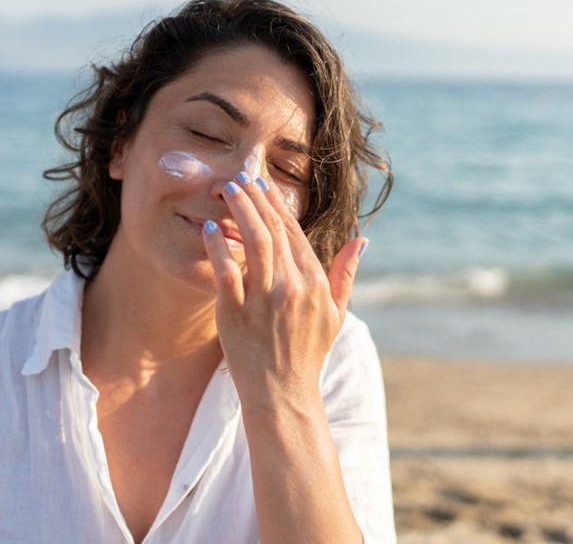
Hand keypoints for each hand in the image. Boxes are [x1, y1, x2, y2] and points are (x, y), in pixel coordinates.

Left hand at [201, 171, 366, 403]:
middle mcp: (292, 287)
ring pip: (253, 243)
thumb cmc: (309, 353)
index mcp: (315, 284)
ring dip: (239, 211)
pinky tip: (210, 228)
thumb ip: (345, 274)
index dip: (277, 205)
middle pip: (273, 231)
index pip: (294, 234)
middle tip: (240, 178)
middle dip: (255, 199)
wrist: (284, 395)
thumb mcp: (335, 314)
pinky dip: (218, 247)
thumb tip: (362, 241)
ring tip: (226, 191)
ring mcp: (264, 300)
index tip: (263, 185)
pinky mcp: (235, 314)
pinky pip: (226, 272)